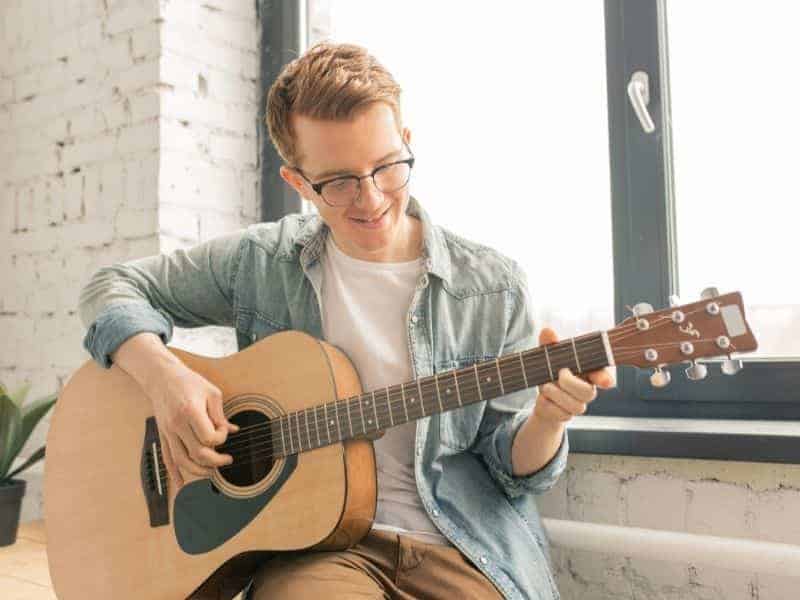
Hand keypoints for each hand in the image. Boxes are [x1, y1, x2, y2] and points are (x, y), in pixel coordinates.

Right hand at [145, 361, 238, 488]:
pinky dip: (174, 473)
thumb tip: (232, 431)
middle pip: (196, 454)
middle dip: (215, 461)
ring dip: (198, 471)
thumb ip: (220, 415)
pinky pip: (166, 458)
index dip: (221, 439)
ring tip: (212, 471)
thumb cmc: (188, 382)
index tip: (224, 431)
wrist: (161, 377)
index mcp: (190, 412)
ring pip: (181, 461)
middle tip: (227, 460)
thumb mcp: (211, 393)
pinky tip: (181, 483)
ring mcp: (167, 432)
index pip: (208, 438)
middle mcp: (176, 424)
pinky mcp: (162, 435)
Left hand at [532, 327, 615, 425]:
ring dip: (557, 394)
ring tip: (545, 386)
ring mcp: (578, 405)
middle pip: (588, 393)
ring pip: (576, 407)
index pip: (603, 377)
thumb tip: (547, 331)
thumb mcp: (549, 355)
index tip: (604, 381)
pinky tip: (543, 398)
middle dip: (571, 384)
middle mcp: (587, 390)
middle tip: (560, 374)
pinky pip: (561, 415)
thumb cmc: (552, 370)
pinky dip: (548, 405)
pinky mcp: (566, 416)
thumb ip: (549, 344)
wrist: (543, 396)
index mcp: (589, 372)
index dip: (605, 379)